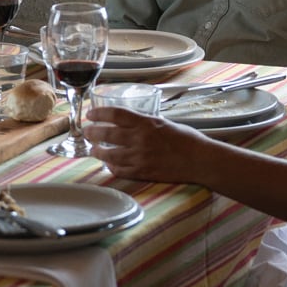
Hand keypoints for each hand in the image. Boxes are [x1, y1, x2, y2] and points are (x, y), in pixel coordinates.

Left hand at [82, 107, 214, 185]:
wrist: (200, 160)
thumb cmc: (187, 139)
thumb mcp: (164, 122)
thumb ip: (146, 123)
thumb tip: (131, 123)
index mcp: (146, 123)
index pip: (115, 114)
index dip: (99, 114)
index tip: (91, 115)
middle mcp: (140, 139)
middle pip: (107, 134)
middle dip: (92, 132)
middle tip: (86, 132)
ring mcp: (140, 157)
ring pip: (110, 155)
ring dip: (98, 152)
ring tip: (94, 150)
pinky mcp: (143, 172)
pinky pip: (120, 171)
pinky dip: (111, 167)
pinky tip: (109, 164)